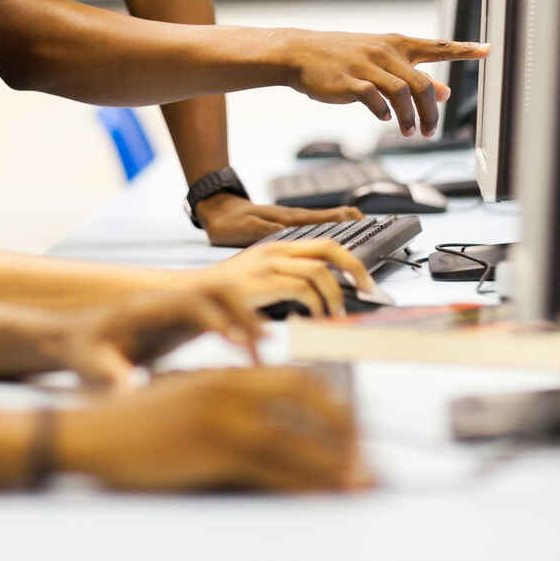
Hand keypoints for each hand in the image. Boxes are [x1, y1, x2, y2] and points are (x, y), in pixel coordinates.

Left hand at [52, 288, 265, 389]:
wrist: (72, 338)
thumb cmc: (79, 352)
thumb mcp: (88, 364)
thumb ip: (107, 374)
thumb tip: (126, 390)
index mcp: (144, 307)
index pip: (187, 302)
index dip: (214, 319)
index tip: (235, 344)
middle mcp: (165, 300)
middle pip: (214, 288)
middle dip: (242, 312)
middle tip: (262, 345)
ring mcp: (175, 308)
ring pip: (222, 297)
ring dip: (245, 318)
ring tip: (262, 352)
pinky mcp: (182, 321)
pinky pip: (219, 315)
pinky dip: (238, 329)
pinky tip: (248, 358)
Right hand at [58, 367, 369, 491]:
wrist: (91, 431)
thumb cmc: (134, 421)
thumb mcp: (186, 395)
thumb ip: (226, 400)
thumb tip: (265, 420)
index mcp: (226, 374)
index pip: (297, 378)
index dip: (332, 402)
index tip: (352, 424)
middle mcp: (232, 389)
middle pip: (310, 400)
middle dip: (345, 429)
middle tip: (363, 456)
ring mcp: (224, 419)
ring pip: (299, 440)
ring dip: (336, 464)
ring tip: (359, 481)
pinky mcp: (214, 450)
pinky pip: (275, 471)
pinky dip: (306, 485)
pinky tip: (323, 496)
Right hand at [193, 237, 376, 317]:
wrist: (191, 296)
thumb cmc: (225, 296)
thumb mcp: (259, 281)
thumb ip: (286, 281)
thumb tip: (320, 296)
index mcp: (277, 248)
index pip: (324, 244)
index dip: (350, 259)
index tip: (365, 279)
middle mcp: (275, 251)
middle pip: (328, 248)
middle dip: (355, 267)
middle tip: (368, 289)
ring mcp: (268, 264)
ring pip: (319, 270)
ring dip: (335, 294)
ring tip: (335, 313)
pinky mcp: (261, 282)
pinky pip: (302, 288)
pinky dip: (315, 304)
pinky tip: (314, 316)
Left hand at [195, 191, 364, 247]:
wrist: (214, 210)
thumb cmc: (227, 221)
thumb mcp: (244, 228)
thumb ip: (267, 232)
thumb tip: (289, 236)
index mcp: (288, 220)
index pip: (323, 219)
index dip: (344, 220)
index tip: (364, 222)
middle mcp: (293, 219)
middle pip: (330, 219)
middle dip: (352, 223)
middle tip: (373, 226)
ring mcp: (290, 221)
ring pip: (323, 223)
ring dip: (343, 225)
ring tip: (362, 229)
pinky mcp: (284, 225)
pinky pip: (312, 227)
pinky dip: (328, 229)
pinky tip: (332, 236)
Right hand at [284, 33, 487, 136]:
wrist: (300, 52)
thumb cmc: (343, 57)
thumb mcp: (381, 61)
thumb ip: (412, 74)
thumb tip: (445, 92)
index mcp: (396, 43)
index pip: (438, 46)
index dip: (465, 50)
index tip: (489, 50)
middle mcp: (385, 51)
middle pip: (422, 83)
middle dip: (431, 112)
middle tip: (430, 131)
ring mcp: (366, 65)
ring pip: (402, 93)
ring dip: (410, 117)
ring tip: (410, 132)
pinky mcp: (349, 81)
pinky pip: (374, 98)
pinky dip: (384, 112)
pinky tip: (385, 119)